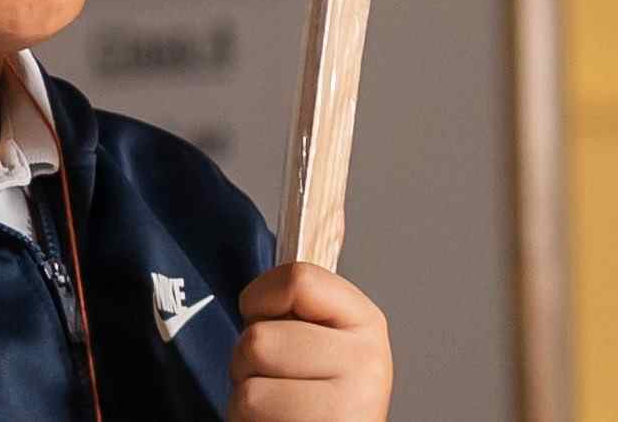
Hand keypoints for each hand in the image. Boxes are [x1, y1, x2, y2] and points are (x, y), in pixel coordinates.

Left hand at [230, 262, 392, 421]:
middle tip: (275, 381)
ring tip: (277, 409)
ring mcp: (352, 403)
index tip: (268, 321)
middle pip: (260, 338)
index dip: (260, 301)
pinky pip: (252, 408)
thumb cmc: (305, 394)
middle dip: (247, 362)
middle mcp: (370, 360)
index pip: (298, 278)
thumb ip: (295, 301)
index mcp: (366, 323)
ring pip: (249, 381)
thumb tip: (310, 215)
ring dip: (246, 396)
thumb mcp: (308, 338)